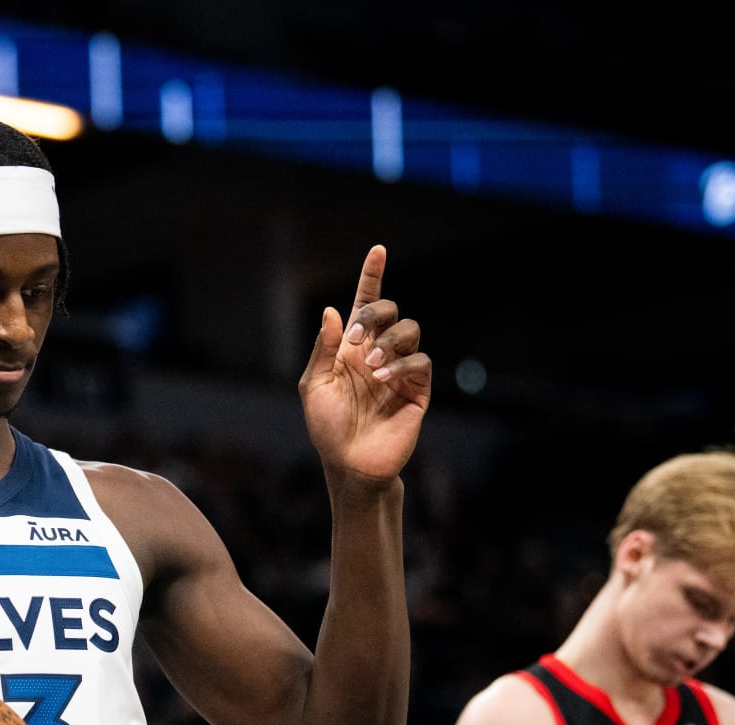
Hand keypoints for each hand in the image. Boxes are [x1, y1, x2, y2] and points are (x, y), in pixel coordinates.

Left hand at [298, 244, 432, 484]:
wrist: (350, 464)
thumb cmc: (328, 428)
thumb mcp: (314, 386)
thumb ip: (324, 348)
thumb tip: (334, 311)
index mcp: (351, 349)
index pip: (364, 304)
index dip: (372, 276)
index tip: (378, 250)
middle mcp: (377, 353)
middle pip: (389, 310)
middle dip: (375, 312)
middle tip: (357, 337)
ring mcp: (399, 370)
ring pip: (410, 331)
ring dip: (389, 341)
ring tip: (371, 366)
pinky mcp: (417, 390)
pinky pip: (420, 362)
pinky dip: (402, 364)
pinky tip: (384, 379)